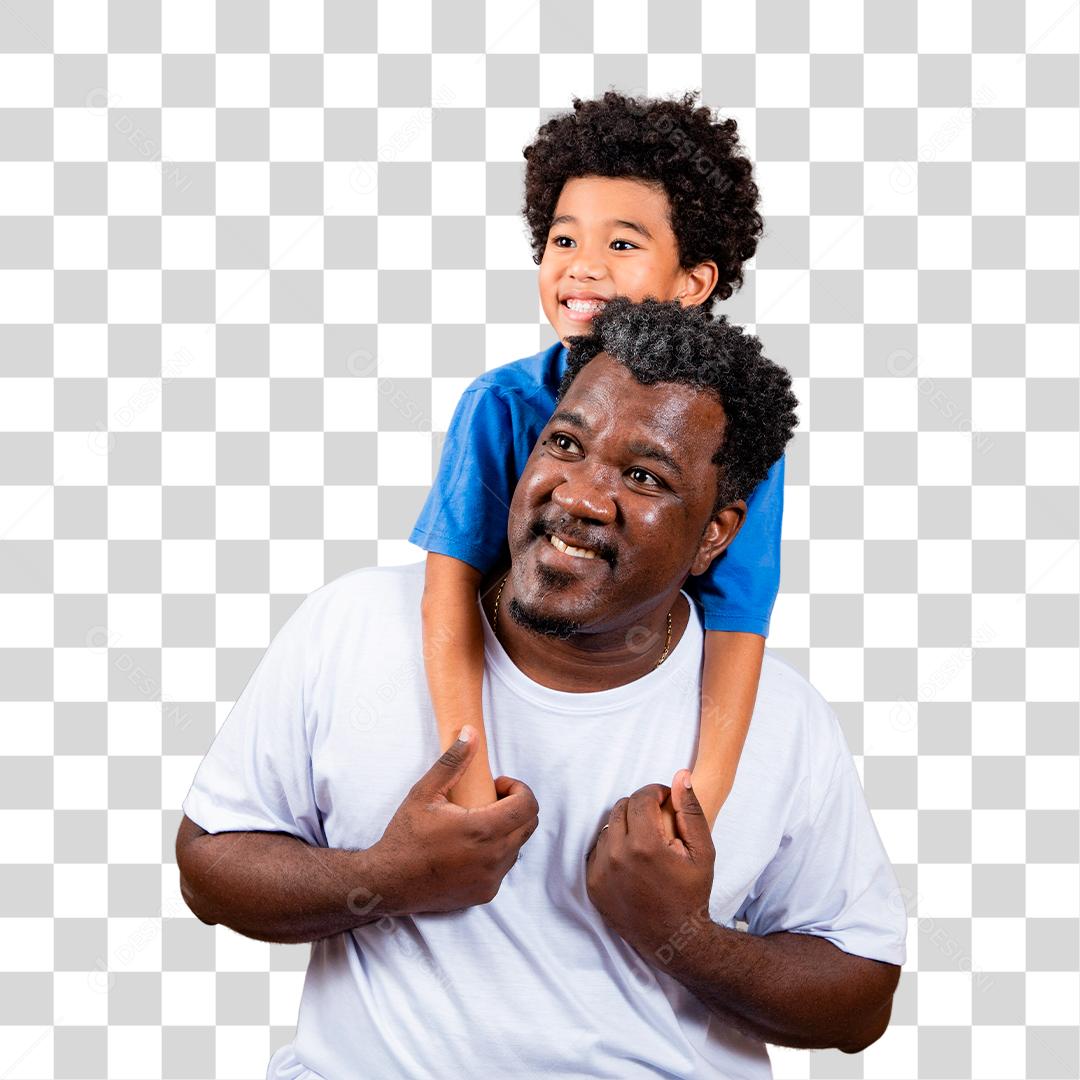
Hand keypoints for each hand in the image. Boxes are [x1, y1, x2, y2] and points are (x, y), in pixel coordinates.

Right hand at [370, 727, 539, 915]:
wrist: (389, 882)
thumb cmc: (406, 836)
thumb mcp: (425, 792)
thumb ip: (453, 761)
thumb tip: (471, 732)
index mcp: (482, 830)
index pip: (528, 806)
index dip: (519, 789)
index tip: (497, 785)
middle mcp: (493, 857)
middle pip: (529, 825)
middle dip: (516, 806)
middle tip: (489, 799)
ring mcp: (491, 879)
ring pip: (517, 846)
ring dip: (506, 830)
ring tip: (477, 822)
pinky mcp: (485, 893)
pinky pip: (504, 867)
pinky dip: (496, 852)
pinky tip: (470, 846)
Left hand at [585, 770, 714, 960]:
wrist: (675, 939)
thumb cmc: (692, 893)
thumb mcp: (703, 852)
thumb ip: (690, 811)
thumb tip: (680, 776)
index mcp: (645, 845)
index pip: (640, 798)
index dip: (655, 793)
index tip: (665, 800)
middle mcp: (617, 856)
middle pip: (621, 808)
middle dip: (640, 808)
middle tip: (657, 821)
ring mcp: (601, 871)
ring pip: (608, 827)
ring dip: (625, 826)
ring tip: (645, 841)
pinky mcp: (592, 884)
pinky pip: (598, 850)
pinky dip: (613, 847)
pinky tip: (631, 858)